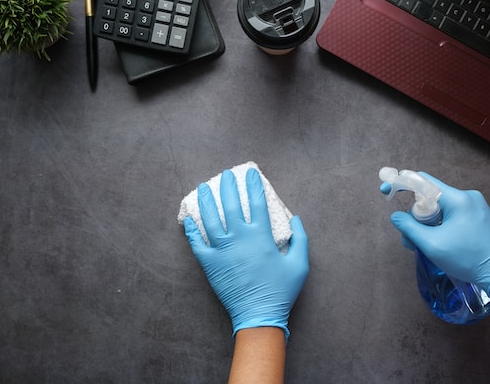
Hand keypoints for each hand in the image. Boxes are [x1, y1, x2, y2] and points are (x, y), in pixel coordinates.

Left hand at [184, 168, 308, 338]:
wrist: (259, 316)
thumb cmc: (281, 291)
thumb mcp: (300, 264)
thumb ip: (300, 239)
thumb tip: (295, 219)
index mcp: (261, 237)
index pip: (257, 202)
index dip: (254, 185)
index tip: (250, 173)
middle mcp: (240, 239)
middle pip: (231, 205)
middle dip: (228, 186)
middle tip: (225, 175)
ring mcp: (222, 251)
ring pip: (210, 219)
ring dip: (206, 201)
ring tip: (203, 188)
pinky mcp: (210, 264)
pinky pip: (197, 243)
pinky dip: (191, 230)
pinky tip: (188, 218)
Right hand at [383, 172, 489, 311]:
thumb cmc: (468, 259)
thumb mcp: (432, 244)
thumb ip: (409, 228)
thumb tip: (396, 216)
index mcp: (457, 199)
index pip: (423, 181)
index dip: (401, 183)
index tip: (386, 190)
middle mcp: (468, 197)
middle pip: (430, 198)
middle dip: (415, 216)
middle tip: (410, 239)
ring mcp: (475, 206)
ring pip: (441, 208)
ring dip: (427, 224)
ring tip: (425, 246)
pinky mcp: (479, 217)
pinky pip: (452, 215)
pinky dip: (440, 226)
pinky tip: (439, 243)